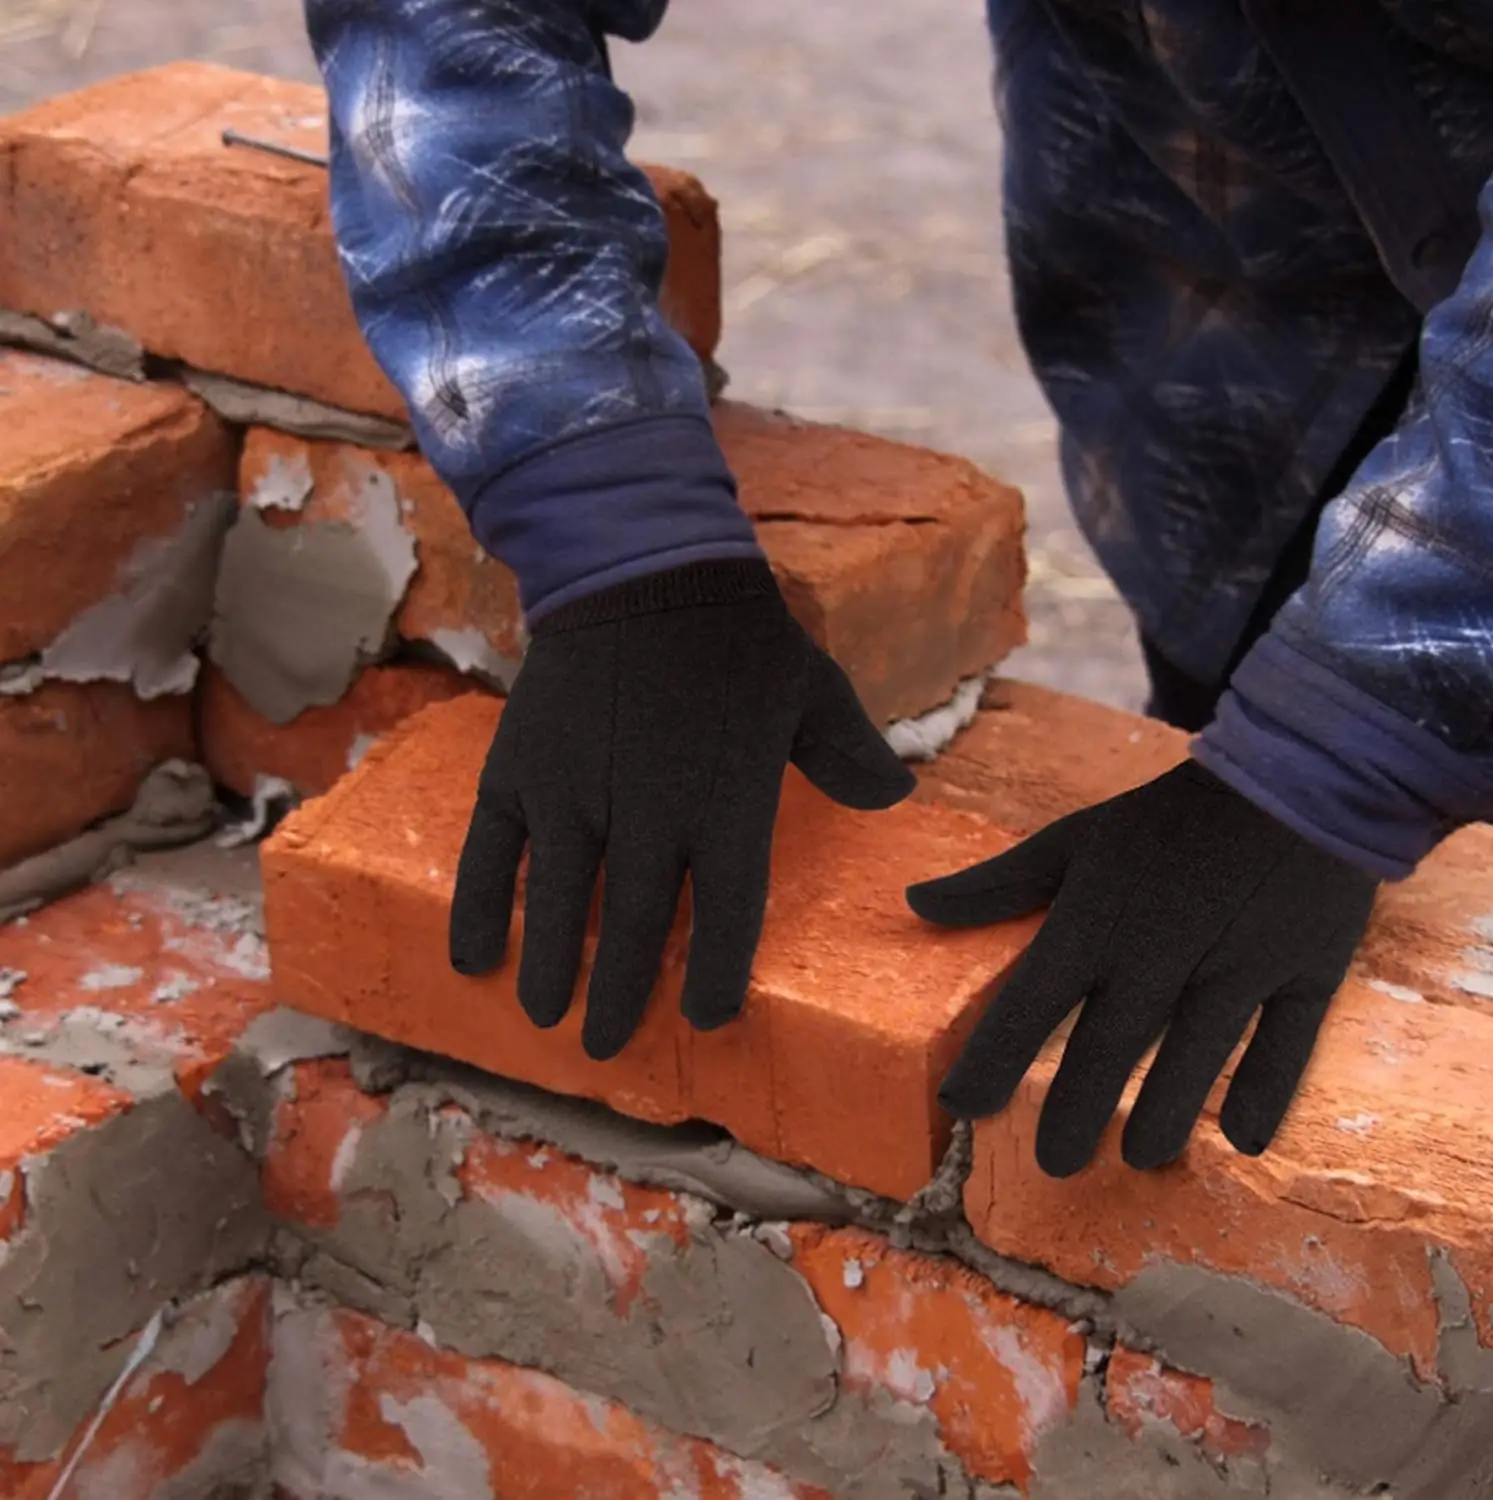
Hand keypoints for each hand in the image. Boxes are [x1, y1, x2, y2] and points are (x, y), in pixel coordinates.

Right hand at [450, 559, 915, 1059]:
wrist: (641, 565)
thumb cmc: (737, 634)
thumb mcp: (812, 688)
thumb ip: (850, 753)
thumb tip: (895, 800)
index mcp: (728, 803)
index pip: (725, 915)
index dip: (713, 975)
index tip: (703, 1020)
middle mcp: (649, 814)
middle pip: (631, 929)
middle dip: (617, 998)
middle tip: (604, 1049)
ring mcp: (575, 794)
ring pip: (559, 905)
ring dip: (549, 970)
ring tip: (542, 1019)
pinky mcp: (519, 769)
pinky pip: (491, 853)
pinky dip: (477, 908)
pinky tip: (468, 958)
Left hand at [907, 761, 1378, 1175]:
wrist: (1292, 774)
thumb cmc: (1166, 818)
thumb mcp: (1073, 840)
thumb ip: (998, 884)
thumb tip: (916, 901)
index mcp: (1094, 922)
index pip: (1027, 1006)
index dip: (989, 1062)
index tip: (960, 1107)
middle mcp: (1158, 953)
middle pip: (1108, 1050)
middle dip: (1076, 1113)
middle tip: (1054, 1165)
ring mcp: (1237, 966)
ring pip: (1193, 1059)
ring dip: (1164, 1116)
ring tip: (1140, 1158)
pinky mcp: (1306, 971)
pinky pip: (1285, 1045)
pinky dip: (1264, 1093)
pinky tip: (1243, 1141)